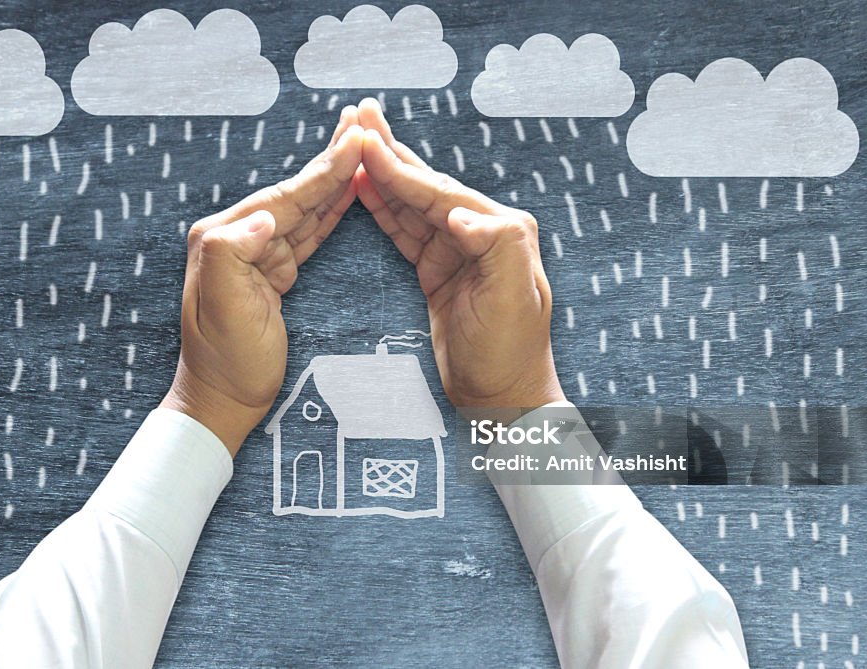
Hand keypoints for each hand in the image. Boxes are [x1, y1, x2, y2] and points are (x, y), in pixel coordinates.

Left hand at [161, 110, 364, 454]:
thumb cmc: (225, 361)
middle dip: (330, 161)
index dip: (321, 171)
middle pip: (295, 193)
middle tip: (361, 123)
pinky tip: (348, 192)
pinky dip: (330, 211)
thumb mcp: (223, 311)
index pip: (283, 197)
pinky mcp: (273, 272)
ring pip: (305, 209)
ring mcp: (256, 254)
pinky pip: (308, 234)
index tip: (353, 141)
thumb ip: (233, 255)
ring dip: (334, 179)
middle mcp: (237, 238)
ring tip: (360, 147)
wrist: (223, 400)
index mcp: (224, 239)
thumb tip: (265, 217)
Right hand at [354, 98, 563, 409]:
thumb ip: (496, 248)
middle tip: (358, 117)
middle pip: (426, 186)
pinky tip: (364, 187)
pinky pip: (405, 231)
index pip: (441, 193)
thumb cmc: (510, 352)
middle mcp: (481, 232)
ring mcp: (457, 250)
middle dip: (390, 153)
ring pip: (411, 204)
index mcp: (501, 230)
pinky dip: (383, 208)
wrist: (501, 396)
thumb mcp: (512, 301)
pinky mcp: (438, 270)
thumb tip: (460, 214)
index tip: (367, 143)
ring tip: (354, 141)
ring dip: (383, 173)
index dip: (401, 168)